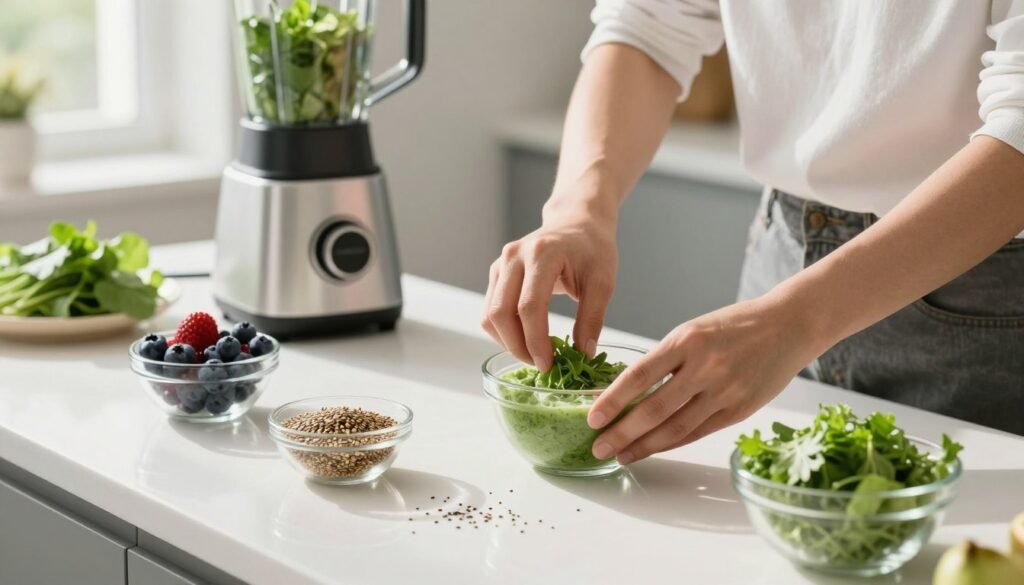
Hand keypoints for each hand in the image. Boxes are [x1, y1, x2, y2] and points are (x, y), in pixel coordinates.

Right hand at [481, 209, 617, 370]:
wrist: (577, 222)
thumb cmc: (592, 249)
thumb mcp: (603, 282)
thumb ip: (592, 318)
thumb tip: (583, 354)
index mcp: (542, 254)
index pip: (529, 306)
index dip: (536, 341)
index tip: (549, 365)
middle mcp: (514, 257)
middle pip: (501, 313)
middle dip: (518, 346)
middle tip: (542, 365)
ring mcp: (501, 264)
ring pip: (489, 315)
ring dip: (508, 342)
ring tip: (534, 354)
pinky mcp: (496, 273)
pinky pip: (490, 310)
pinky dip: (503, 332)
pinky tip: (525, 340)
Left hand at [587, 296, 823, 462]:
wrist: (789, 326)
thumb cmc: (735, 326)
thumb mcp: (694, 330)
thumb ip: (666, 359)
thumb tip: (630, 392)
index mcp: (687, 341)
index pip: (640, 375)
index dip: (613, 400)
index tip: (592, 417)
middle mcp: (705, 367)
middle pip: (655, 409)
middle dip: (622, 432)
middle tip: (598, 446)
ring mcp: (725, 391)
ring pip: (677, 428)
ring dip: (645, 446)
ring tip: (621, 456)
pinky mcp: (740, 410)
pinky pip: (699, 432)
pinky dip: (672, 444)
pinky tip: (653, 449)